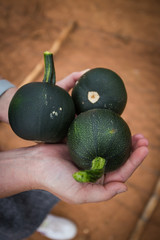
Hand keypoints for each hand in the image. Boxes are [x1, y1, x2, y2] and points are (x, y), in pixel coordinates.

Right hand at [33, 72, 148, 202]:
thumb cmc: (54, 180)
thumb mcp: (78, 194)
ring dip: (123, 139)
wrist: (35, 164)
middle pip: (119, 158)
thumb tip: (125, 187)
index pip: (122, 172)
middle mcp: (96, 168)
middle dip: (133, 149)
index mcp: (98, 181)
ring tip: (134, 130)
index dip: (135, 161)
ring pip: (111, 146)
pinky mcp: (82, 143)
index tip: (144, 148)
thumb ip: (103, 194)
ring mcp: (90, 154)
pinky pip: (98, 136)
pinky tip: (114, 124)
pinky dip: (107, 131)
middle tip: (142, 137)